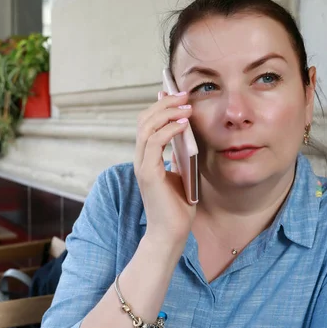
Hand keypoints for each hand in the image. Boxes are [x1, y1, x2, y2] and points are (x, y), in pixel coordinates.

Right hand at [134, 91, 196, 245]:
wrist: (171, 233)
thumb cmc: (177, 207)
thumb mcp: (181, 174)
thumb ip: (178, 156)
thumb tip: (183, 138)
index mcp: (147, 158)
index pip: (147, 123)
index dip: (159, 106)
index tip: (175, 94)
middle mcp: (140, 159)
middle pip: (144, 119)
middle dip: (164, 103)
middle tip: (183, 94)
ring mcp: (142, 165)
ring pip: (147, 127)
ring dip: (167, 112)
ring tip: (186, 106)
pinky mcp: (148, 173)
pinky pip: (154, 142)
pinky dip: (169, 129)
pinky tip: (183, 124)